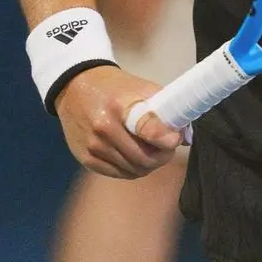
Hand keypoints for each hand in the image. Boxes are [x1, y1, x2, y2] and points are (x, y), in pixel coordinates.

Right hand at [55, 64, 184, 178]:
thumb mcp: (140, 87)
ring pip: (133, 170)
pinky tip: (136, 156)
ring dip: (149, 164)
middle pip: (144, 158)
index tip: (176, 139)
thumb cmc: (114, 87)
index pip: (147, 128)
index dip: (166, 138)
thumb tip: (186, 135)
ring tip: (153, 150)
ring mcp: (93, 146)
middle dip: (162, 155)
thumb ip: (164, 109)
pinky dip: (132, 168)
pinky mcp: (86, 159)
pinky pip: (119, 174)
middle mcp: (104, 128)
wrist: (75, 88)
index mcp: (121, 105)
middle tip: (168, 147)